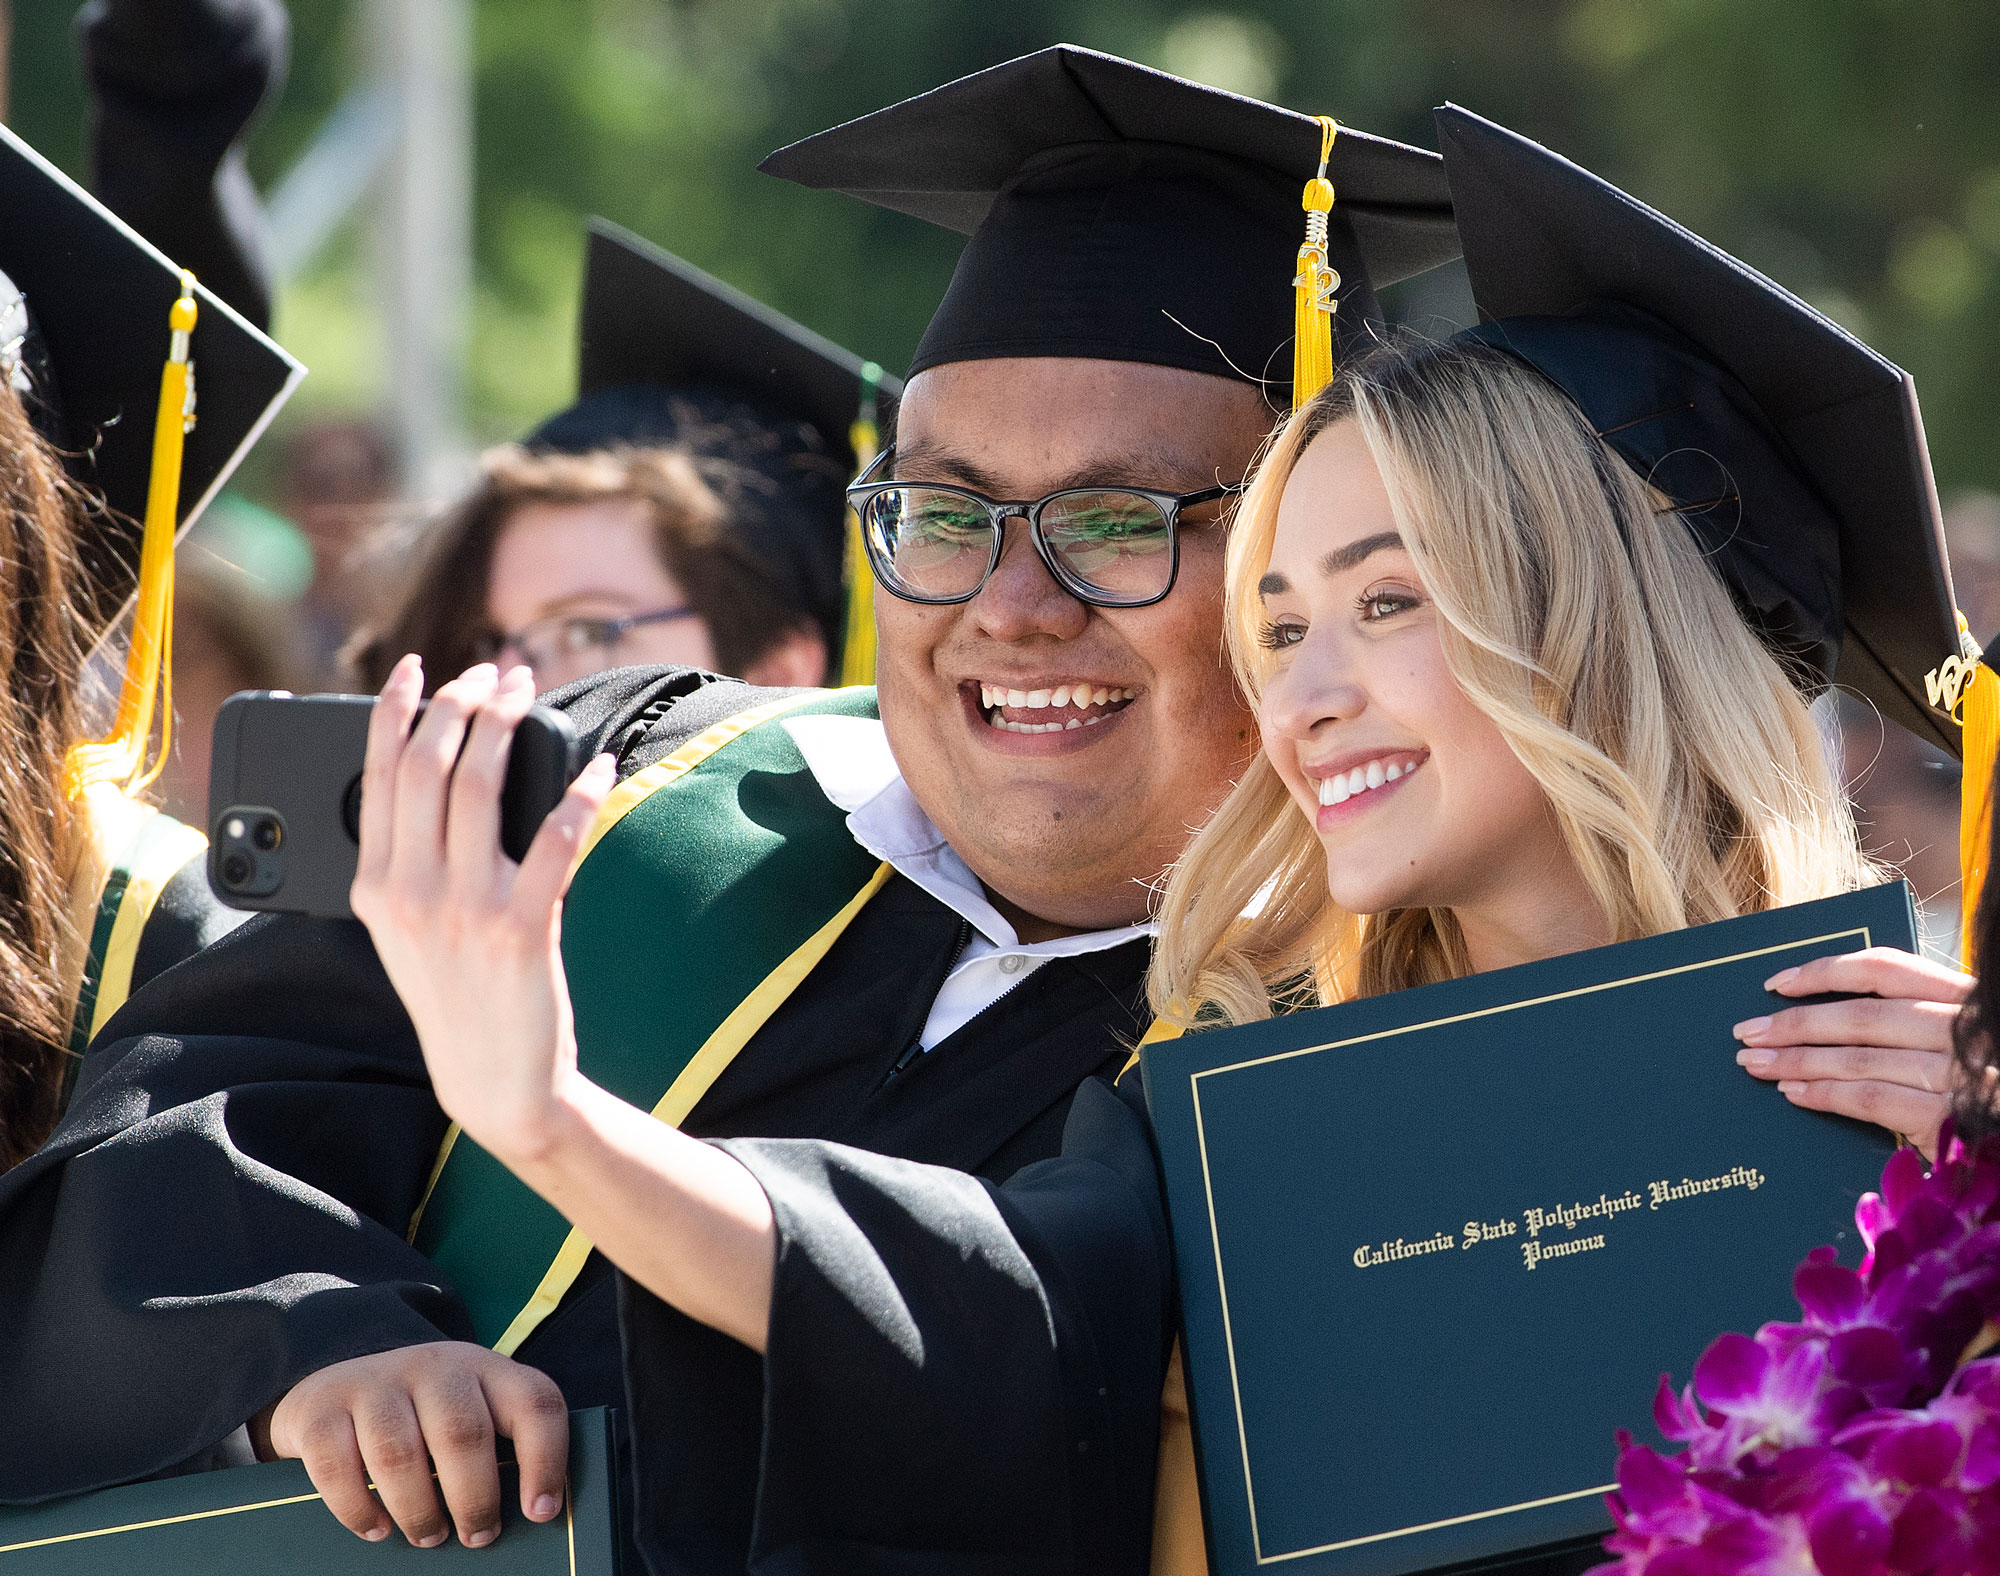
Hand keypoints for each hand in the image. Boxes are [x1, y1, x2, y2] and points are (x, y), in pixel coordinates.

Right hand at [260, 1342, 567, 1546]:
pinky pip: (337, 1466)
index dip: (546, 1458)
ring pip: (399, 1452)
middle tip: (478, 1535)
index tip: (542, 1511)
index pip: (534, 1401)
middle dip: (474, 1497)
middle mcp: (434, 1367)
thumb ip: (495, 1447)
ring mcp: (376, 1382)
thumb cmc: (420, 1418)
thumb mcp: (467, 1413)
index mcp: (485, 1369)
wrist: (335, 1385)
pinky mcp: (323, 1407)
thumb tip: (530, 1516)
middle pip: (462, 1432)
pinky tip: (377, 1529)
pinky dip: (358, 1509)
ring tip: (429, 1536)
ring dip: (418, 1509)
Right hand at [349, 656, 615, 1163]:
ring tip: (527, 693)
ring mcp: (465, 909)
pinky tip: (601, 769)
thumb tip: (438, 772)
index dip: (395, 711)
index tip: (414, 668)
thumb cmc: (455, 993)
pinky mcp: (522, 927)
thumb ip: (406, 860)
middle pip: (428, 766)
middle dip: (459, 703)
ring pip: (479, 786)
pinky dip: (580, 795)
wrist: (494, 1080)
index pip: (377, 776)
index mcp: (374, 887)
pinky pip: (555, 840)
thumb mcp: (404, 928)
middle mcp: (410, 892)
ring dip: (506, 725)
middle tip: (493, 673)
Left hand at [1734, 946, 1972, 1159]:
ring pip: (1860, 1056)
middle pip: (1862, 1015)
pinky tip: (1793, 1094)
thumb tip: (1827, 1019)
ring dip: (1797, 1060)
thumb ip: (1914, 1029)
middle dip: (1795, 1022)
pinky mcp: (1956, 1120)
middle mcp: (1970, 1032)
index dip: (1826, 970)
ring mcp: (1965, 1076)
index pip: (1888, 969)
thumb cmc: (1987, 1099)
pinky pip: (1873, 1099)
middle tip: (1746, 1030)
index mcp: (1971, 1002)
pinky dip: (1826, 1094)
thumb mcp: (1965, 1048)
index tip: (1777, 982)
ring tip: (1755, 1063)